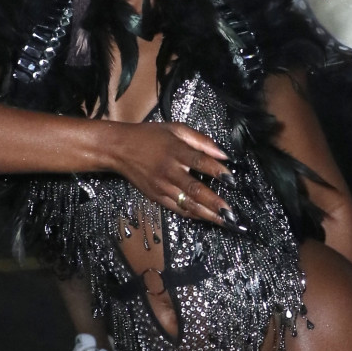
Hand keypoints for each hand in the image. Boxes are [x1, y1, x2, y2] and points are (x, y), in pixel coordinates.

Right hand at [102, 121, 233, 225]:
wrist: (119, 149)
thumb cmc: (150, 136)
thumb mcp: (176, 129)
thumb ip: (201, 140)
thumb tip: (223, 154)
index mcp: (175, 151)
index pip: (200, 162)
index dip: (217, 171)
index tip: (232, 180)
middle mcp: (169, 170)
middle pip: (195, 189)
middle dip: (214, 203)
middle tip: (231, 213)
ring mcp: (161, 186)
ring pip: (187, 204)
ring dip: (207, 214)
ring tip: (224, 221)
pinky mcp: (156, 196)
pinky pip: (177, 208)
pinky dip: (193, 214)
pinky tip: (206, 218)